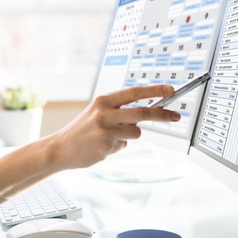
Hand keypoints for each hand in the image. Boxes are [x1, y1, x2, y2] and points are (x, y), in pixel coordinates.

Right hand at [51, 84, 180, 168]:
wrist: (61, 148)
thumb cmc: (83, 129)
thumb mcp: (97, 112)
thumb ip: (119, 111)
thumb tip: (145, 113)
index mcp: (103, 101)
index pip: (134, 92)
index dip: (154, 90)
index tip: (170, 90)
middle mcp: (105, 113)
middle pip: (142, 112)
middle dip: (162, 114)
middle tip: (176, 115)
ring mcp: (106, 130)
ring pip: (135, 133)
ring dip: (129, 136)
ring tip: (111, 137)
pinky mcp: (106, 146)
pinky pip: (124, 145)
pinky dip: (117, 146)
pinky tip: (101, 146)